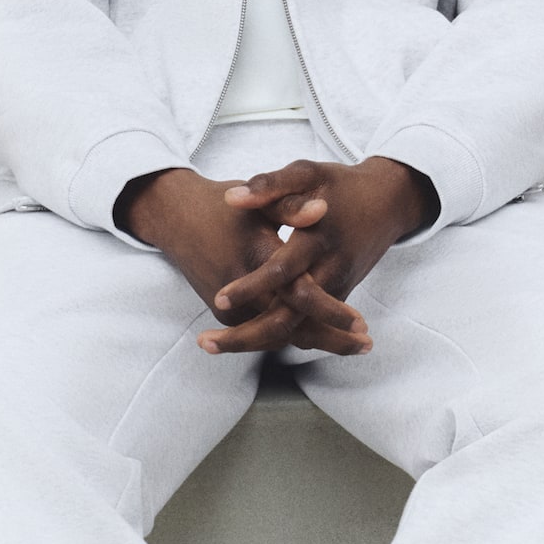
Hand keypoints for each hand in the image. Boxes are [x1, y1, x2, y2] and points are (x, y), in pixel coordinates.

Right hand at [115, 167, 372, 355]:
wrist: (176, 217)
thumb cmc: (222, 206)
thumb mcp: (256, 198)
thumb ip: (289, 205)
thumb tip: (322, 210)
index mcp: (255, 256)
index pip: (298, 294)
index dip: (330, 310)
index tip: (361, 322)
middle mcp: (242, 289)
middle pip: (292, 327)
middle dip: (330, 339)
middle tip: (366, 345)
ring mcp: (231, 306)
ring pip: (279, 335)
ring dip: (316, 342)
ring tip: (354, 345)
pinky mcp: (226, 312)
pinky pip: (265, 331)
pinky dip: (294, 336)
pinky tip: (323, 336)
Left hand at [198, 155, 436, 355]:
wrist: (387, 202)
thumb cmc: (341, 186)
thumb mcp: (307, 173)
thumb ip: (270, 185)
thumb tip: (232, 198)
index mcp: (316, 240)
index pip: (282, 272)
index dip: (251, 287)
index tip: (220, 300)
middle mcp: (328, 271)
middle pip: (288, 319)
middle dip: (247, 336)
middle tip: (204, 342)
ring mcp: (336, 289)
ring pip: (296, 330)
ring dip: (257, 342)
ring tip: (211, 345)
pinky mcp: (338, 296)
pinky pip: (306, 326)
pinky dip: (275, 336)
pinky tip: (239, 340)